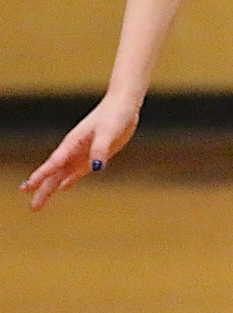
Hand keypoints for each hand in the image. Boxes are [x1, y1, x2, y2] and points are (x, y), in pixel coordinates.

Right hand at [19, 97, 139, 211]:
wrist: (124, 105)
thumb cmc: (114, 115)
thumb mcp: (108, 131)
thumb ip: (100, 148)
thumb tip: (96, 167)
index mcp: (73, 142)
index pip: (54, 162)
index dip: (41, 175)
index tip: (28, 187)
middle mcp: (74, 149)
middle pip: (55, 173)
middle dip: (42, 189)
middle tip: (33, 208)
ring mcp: (83, 152)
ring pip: (62, 174)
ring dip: (51, 188)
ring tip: (38, 203)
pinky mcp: (94, 155)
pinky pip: (77, 171)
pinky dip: (68, 180)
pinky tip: (62, 187)